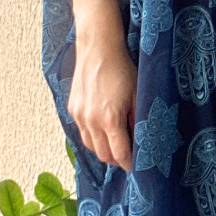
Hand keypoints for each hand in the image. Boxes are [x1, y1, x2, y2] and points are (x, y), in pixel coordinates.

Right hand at [67, 21, 137, 171]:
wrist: (98, 49)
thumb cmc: (122, 69)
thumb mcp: (138, 96)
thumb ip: (139, 121)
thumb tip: (142, 142)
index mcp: (110, 119)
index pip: (119, 154)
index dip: (129, 163)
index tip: (136, 166)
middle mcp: (91, 120)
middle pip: (103, 155)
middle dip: (116, 159)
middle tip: (127, 156)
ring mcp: (79, 115)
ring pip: (91, 146)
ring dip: (103, 150)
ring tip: (116, 144)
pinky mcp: (72, 109)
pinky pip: (82, 133)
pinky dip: (93, 137)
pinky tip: (103, 130)